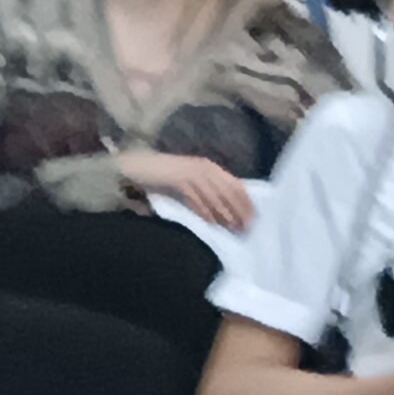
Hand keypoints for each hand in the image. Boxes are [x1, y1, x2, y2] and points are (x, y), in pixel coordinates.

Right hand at [121, 150, 256, 231]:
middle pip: (228, 191)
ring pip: (214, 196)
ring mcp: (191, 172)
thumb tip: (228, 209)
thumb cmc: (167, 176)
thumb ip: (209, 190)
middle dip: (239, 210)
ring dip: (225, 213)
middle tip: (246, 227)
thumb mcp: (192, 181)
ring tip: (233, 228)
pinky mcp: (178, 179)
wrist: (139, 166)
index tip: (254, 217)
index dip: (246, 201)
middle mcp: (204, 167)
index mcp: (210, 167)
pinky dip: (205, 211)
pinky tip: (212, 222)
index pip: (235, 184)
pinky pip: (196, 198)